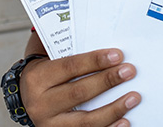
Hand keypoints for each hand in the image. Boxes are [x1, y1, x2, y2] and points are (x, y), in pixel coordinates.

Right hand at [20, 47, 139, 126]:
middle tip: (129, 72)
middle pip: (79, 93)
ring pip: (86, 120)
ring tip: (133, 98)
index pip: (69, 67)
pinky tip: (124, 121)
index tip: (117, 55)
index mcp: (38, 79)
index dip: (95, 61)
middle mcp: (40, 104)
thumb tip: (103, 44)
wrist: (29, 101)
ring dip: (113, 109)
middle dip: (107, 81)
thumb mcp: (49, 60)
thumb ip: (70, 50)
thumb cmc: (45, 76)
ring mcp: (50, 124)